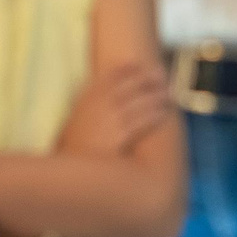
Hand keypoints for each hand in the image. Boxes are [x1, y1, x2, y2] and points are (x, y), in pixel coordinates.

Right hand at [55, 61, 173, 158]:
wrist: (68, 173)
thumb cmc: (73, 151)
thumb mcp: (74, 123)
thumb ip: (88, 109)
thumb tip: (105, 101)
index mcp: (85, 100)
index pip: (108, 78)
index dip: (125, 70)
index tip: (137, 64)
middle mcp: (99, 106)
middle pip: (127, 86)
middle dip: (146, 78)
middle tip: (161, 74)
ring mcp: (109, 120)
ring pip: (138, 102)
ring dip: (155, 96)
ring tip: (168, 93)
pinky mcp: (119, 136)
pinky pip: (141, 122)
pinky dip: (154, 115)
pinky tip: (163, 113)